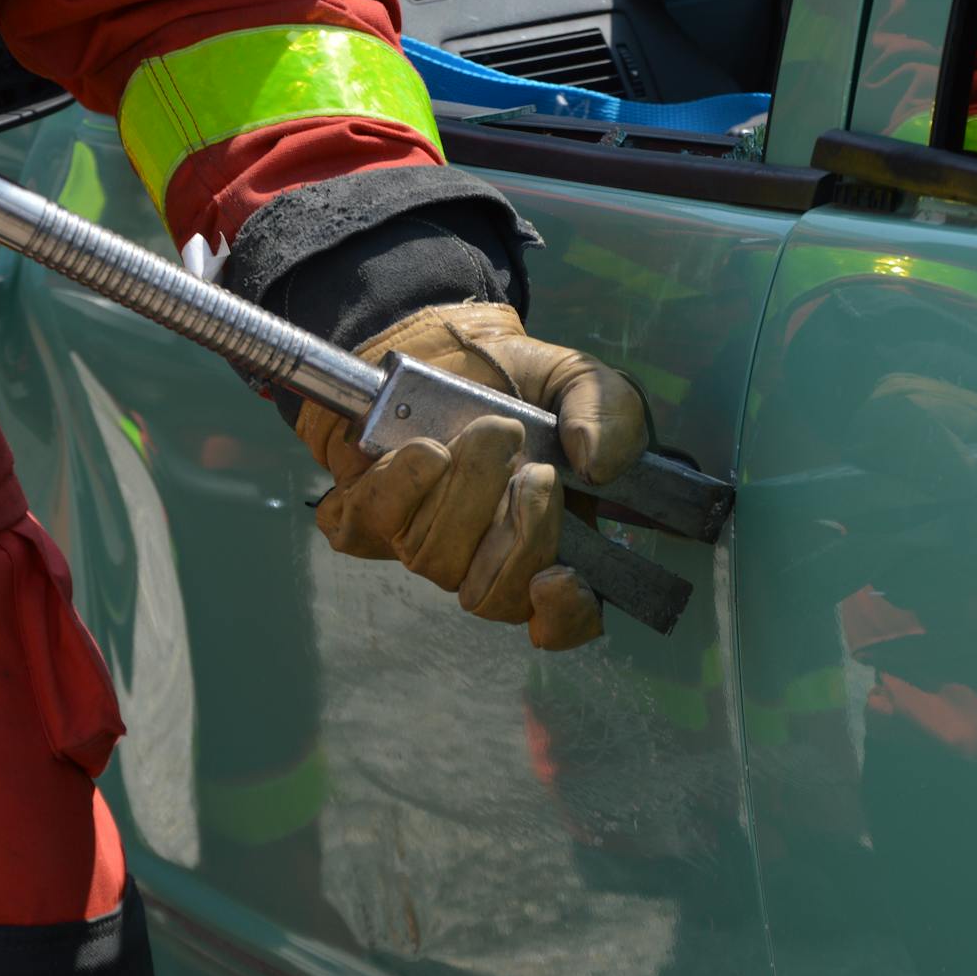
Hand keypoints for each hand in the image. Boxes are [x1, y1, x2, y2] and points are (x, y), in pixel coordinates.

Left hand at [295, 304, 646, 649]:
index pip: (559, 623)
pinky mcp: (366, 521)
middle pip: (494, 595)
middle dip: (519, 527)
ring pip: (439, 559)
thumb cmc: (518, 382)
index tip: (556, 579)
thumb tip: (598, 463)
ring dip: (467, 487)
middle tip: (529, 466)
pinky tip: (429, 448)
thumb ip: (609, 412)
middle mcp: (482, 562)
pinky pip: (382, 521)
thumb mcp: (577, 381)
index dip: (560, 616)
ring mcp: (424, 547)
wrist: (440, 352)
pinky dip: (409, 480)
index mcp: (548, 545)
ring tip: (480, 434)